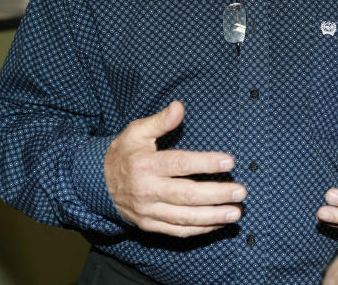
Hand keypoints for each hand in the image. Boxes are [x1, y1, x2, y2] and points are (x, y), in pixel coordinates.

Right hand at [104, 100, 246, 236]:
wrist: (97, 182)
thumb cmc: (124, 153)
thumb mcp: (137, 131)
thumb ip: (160, 120)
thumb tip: (180, 106)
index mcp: (146, 165)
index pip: (180, 164)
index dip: (205, 163)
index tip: (229, 161)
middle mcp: (147, 190)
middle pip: (186, 195)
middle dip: (216, 194)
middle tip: (241, 191)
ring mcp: (148, 211)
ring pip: (184, 218)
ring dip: (213, 217)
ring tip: (236, 212)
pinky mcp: (149, 224)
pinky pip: (177, 231)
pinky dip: (200, 229)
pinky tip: (218, 223)